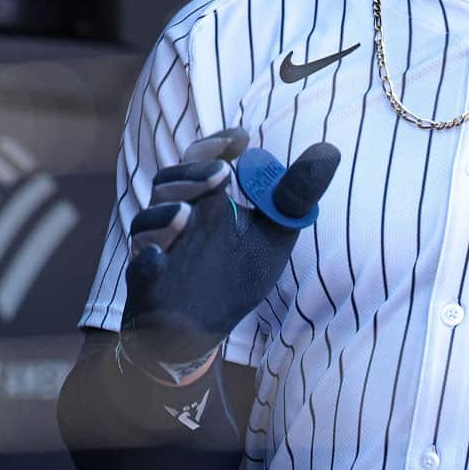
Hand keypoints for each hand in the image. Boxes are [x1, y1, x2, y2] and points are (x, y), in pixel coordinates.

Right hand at [118, 129, 338, 379]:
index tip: (242, 138)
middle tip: (220, 176)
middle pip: (168, 182)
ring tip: (187, 214)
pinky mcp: (147, 287)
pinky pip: (139, 272)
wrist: (202, 331)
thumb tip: (329, 150)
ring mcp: (157, 251)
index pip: (200, 159)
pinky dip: (146, 263)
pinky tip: (157, 258)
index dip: (216, 145)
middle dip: (192, 175)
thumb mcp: (274, 233)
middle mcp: (175, 220)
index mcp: (203, 201)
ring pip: (147, 222)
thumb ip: (296, 194)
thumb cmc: (236, 275)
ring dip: (165, 214)